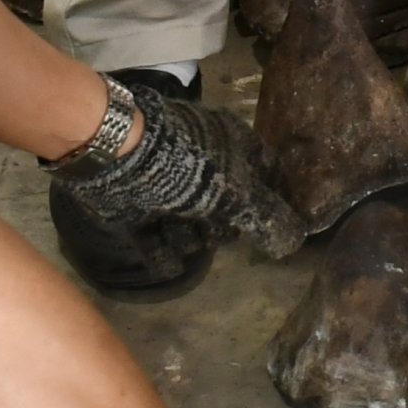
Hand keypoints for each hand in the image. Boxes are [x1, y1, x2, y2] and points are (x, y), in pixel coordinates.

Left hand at [54, 78, 304, 257]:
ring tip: (182, 234)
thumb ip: (266, 219)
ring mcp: (165, 184)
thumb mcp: (235, 193)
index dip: (270, 197)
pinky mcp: (135, 206)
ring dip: (188, 236)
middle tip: (219, 231)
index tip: (272, 225)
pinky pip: (154, 237)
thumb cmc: (184, 164)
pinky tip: (168, 261)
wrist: (112, 154)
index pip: (264, 170)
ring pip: (188, 221)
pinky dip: (161, 251)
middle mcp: (200, 163)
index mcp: (230, 145)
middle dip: (222, 224)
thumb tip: (295, 243)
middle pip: (224, 203)